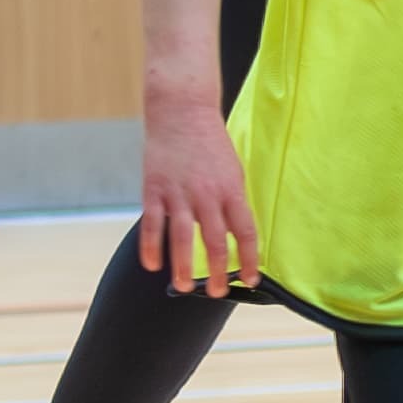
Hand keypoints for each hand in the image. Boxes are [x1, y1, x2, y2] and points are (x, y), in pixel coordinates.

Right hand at [133, 98, 255, 295]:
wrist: (182, 109)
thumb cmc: (211, 143)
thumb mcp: (232, 170)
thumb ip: (232, 203)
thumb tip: (232, 236)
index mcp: (231, 189)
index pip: (245, 231)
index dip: (248, 258)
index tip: (251, 279)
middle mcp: (206, 194)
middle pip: (214, 241)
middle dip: (216, 272)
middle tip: (216, 293)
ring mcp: (178, 192)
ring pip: (180, 238)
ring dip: (183, 266)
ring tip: (184, 287)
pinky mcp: (154, 189)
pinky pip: (152, 224)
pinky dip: (151, 247)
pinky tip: (153, 265)